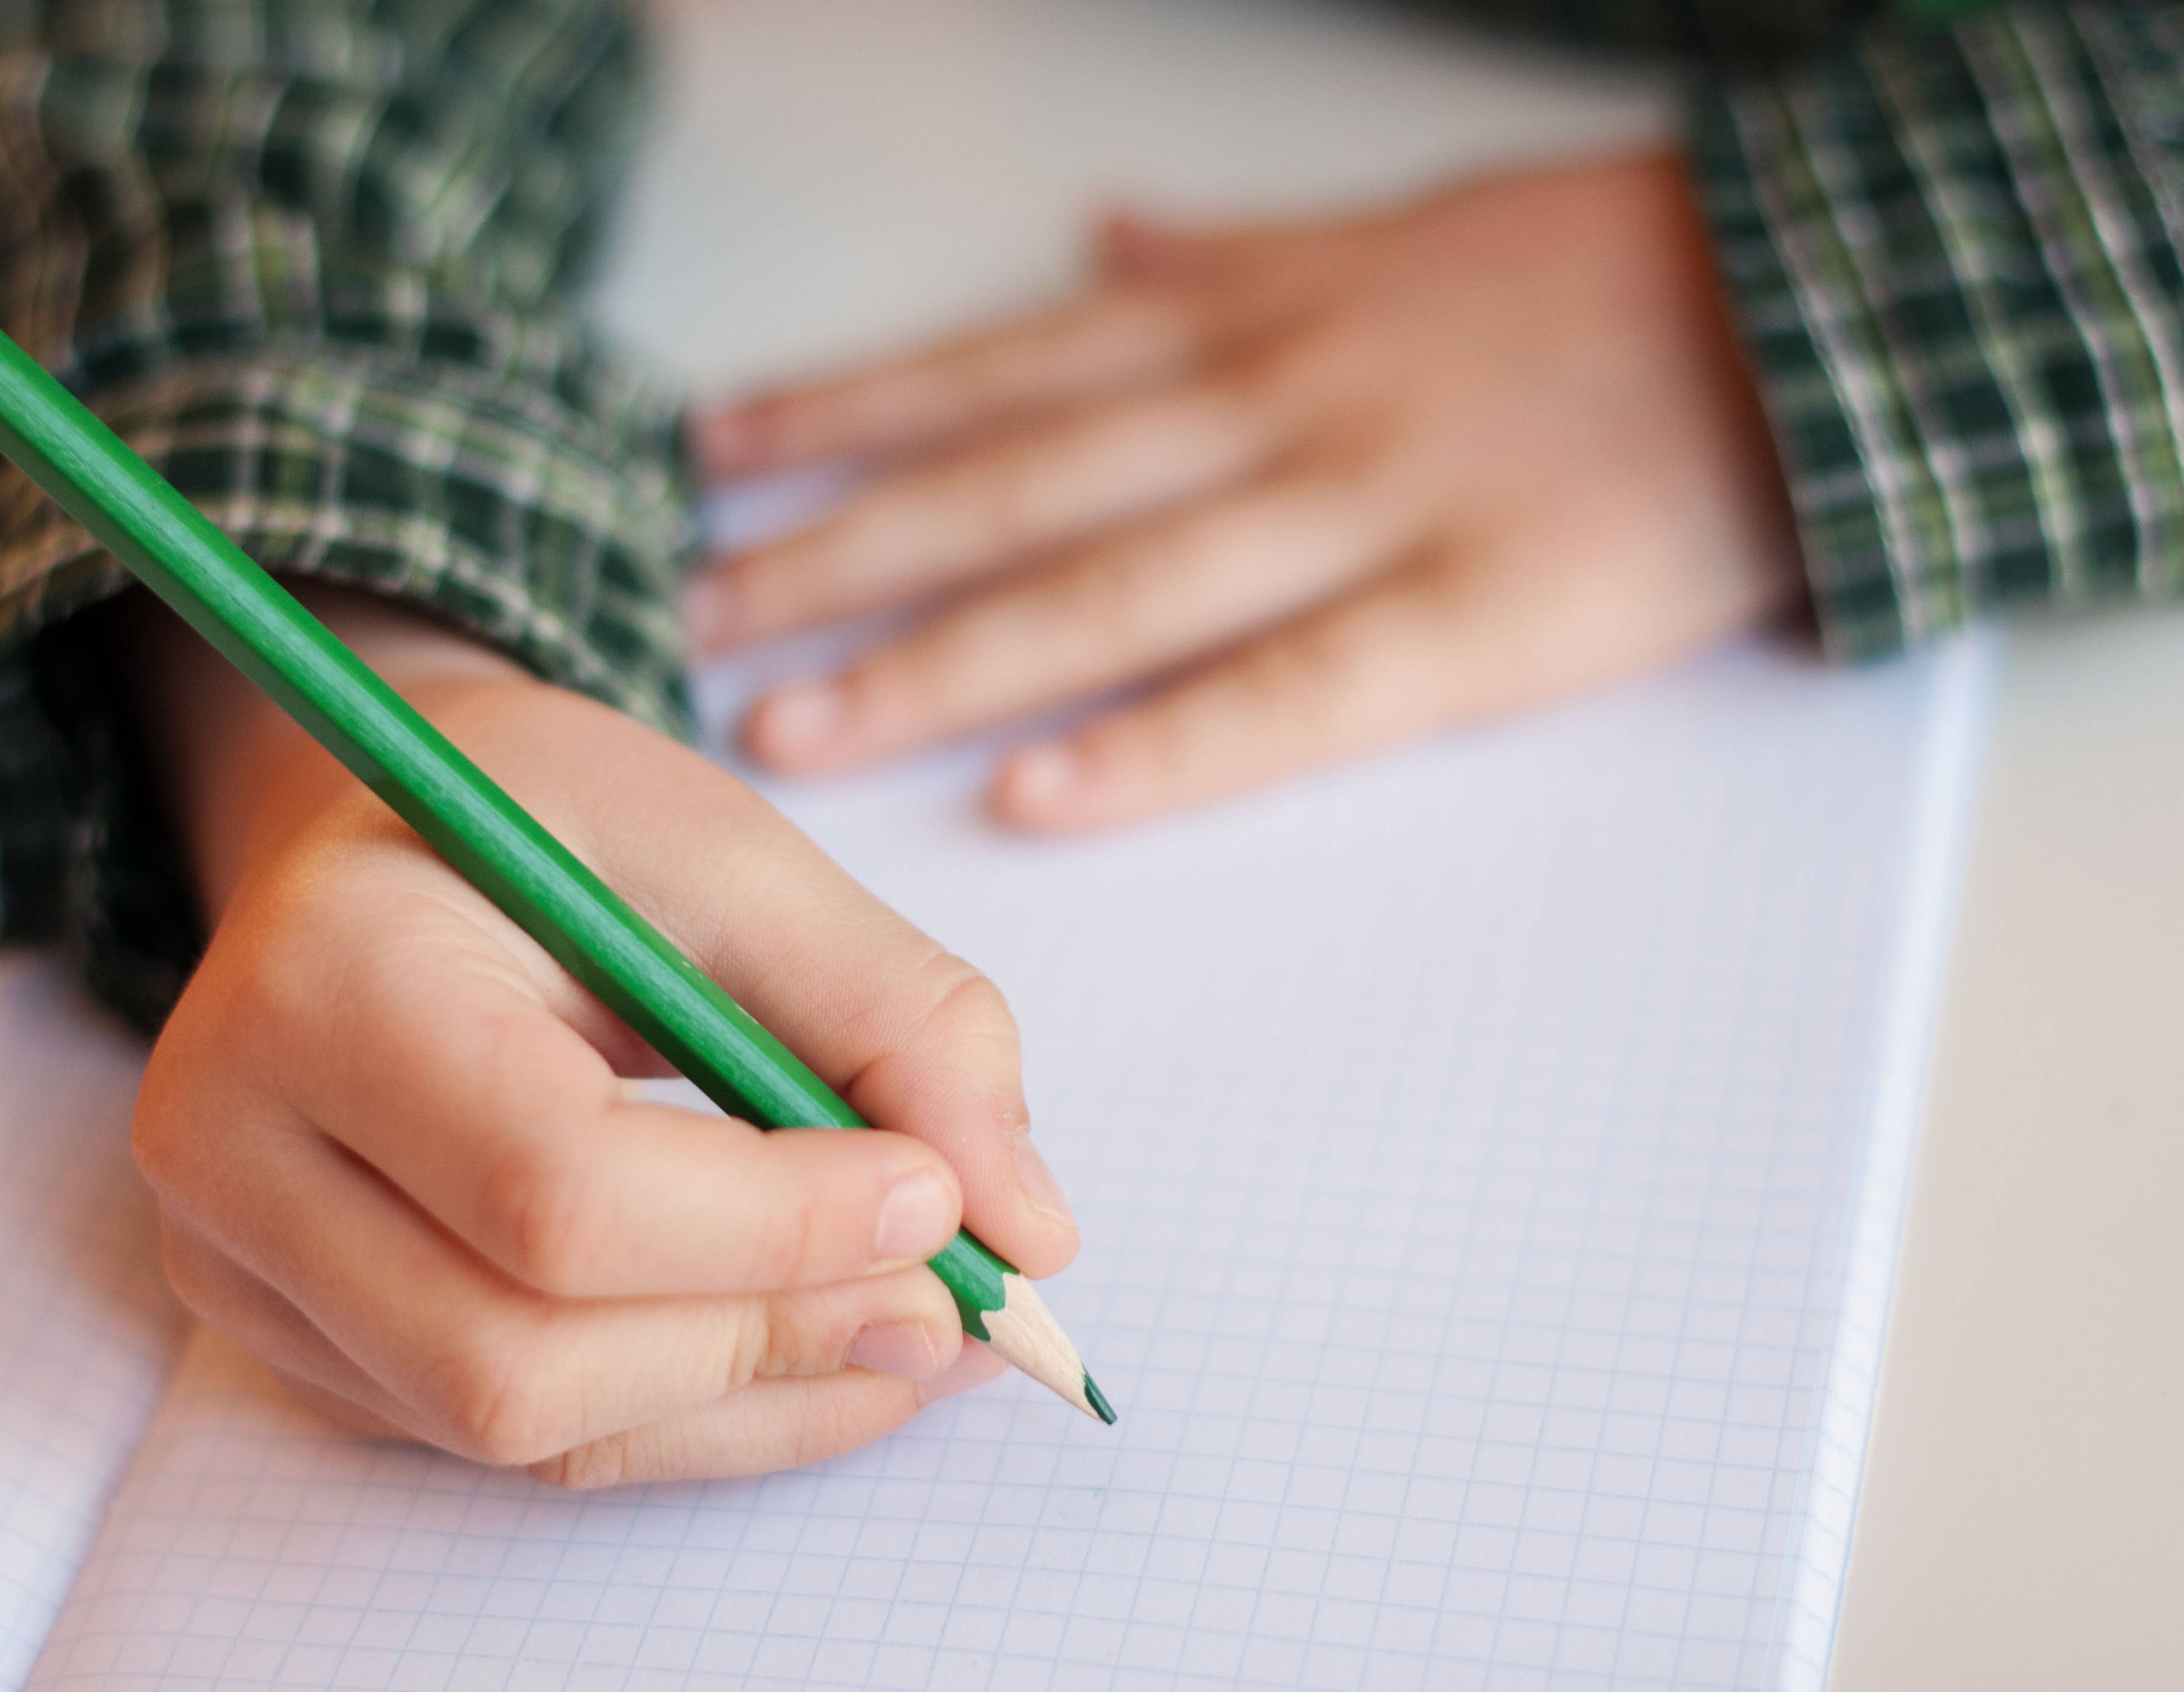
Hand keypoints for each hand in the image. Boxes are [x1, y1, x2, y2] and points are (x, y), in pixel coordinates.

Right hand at [117, 589, 1078, 1485]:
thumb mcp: (730, 849)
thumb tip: (1028, 1226)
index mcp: (325, 978)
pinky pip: (512, 1443)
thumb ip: (896, 1018)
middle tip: (959, 1298)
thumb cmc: (544, 824)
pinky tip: (811, 1347)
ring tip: (916, 1327)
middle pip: (519, 1352)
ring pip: (521, 1431)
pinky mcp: (292, 1336)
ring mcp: (240, 1266)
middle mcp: (234, 1146)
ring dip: (755, 1400)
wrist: (370, 843)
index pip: (556, 1184)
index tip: (944, 1198)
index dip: (777, 1226)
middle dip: (775, 1339)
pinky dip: (693, 1417)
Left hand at [688, 152, 1802, 828]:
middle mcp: (1269, 406)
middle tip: (695, 619)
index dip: (847, 410)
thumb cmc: (1578, 284)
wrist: (1799, 324)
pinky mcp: (1466, 623)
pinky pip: (1285, 693)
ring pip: (1110, 587)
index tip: (712, 458)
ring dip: (939, 656)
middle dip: (841, 550)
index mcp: (1245, 324)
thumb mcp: (1379, 238)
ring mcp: (1362, 511)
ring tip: (797, 717)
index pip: (1002, 371)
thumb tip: (1099, 243)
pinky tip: (1037, 794)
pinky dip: (1157, 746)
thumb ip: (1225, 255)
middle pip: (1013, 484)